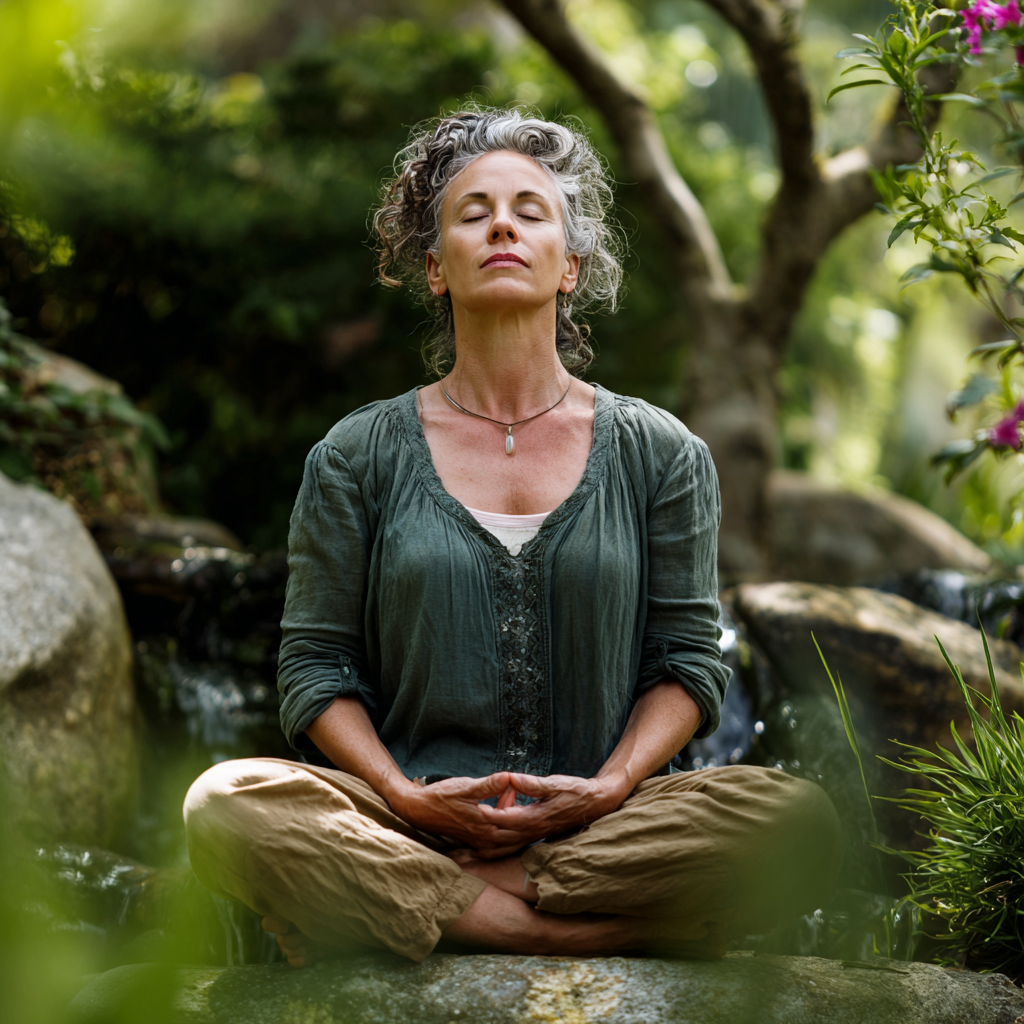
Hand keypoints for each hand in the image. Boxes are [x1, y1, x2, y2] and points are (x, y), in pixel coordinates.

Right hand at [387, 772, 532, 856]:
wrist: (418, 809)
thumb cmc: (441, 797)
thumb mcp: (466, 786)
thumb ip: (488, 785)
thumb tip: (509, 777)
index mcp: (485, 825)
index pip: (515, 823)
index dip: (526, 810)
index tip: (533, 794)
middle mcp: (483, 838)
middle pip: (514, 833)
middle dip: (524, 818)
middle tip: (529, 798)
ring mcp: (478, 840)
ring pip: (506, 837)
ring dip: (514, 822)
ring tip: (514, 798)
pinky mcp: (473, 839)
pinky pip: (496, 838)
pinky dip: (505, 828)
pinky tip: (504, 810)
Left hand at [477, 772, 630, 845]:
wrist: (594, 804)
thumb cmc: (575, 791)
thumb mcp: (555, 783)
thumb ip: (532, 784)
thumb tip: (511, 778)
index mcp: (536, 816)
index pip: (507, 818)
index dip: (491, 814)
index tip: (475, 808)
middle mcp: (534, 830)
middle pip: (502, 836)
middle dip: (484, 831)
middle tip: (466, 824)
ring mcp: (535, 834)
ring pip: (506, 845)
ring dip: (488, 845)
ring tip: (468, 844)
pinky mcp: (536, 834)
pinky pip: (513, 845)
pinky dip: (499, 847)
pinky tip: (487, 844)